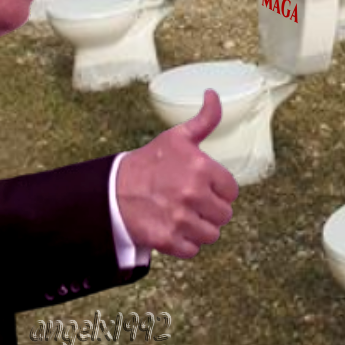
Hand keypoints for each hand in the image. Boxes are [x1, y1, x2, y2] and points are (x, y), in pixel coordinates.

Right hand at [117, 90, 238, 258]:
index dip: (220, 190)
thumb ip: (204, 120)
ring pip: (212, 234)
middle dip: (211, 210)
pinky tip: (175, 229)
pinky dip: (185, 244)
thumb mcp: (178, 137)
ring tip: (185, 217)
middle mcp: (192, 193)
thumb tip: (213, 95)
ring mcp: (180, 218)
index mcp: (201, 168)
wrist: (112, 190)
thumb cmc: (150, 163)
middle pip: (224, 215)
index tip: (206, 187)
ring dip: (200, 228)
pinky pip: (193, 250)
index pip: (232, 191)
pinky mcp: (166, 240)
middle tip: (193, 203)